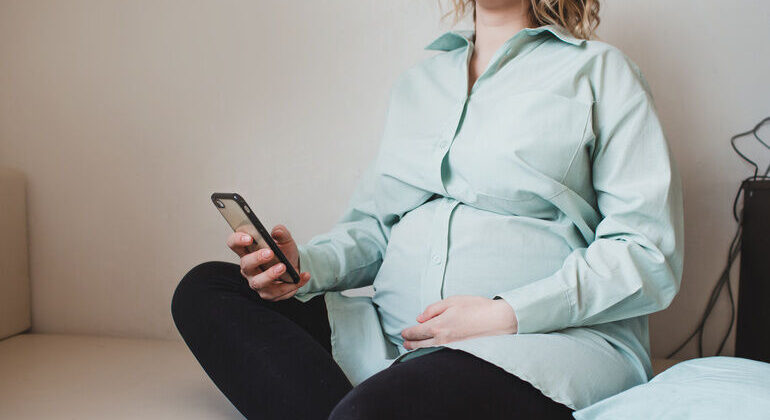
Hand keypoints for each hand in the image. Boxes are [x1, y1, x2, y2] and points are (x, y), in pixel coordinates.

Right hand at [226, 224, 310, 300]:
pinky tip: (303, 276)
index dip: (238, 240)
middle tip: (269, 253)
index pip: (234, 244)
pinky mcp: (269, 293)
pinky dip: (292, 284)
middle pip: (245, 265)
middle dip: (256, 259)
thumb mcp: (285, 240)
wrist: (294, 267)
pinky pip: (278, 292)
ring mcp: (257, 282)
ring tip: (283, 267)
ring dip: (270, 275)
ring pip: (258, 282)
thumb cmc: (283, 253)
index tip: (249, 237)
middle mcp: (249, 269)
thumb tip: (278, 231)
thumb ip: (282, 233)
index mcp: (247, 252)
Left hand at [400, 295, 517, 349]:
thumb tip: (420, 318)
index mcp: (438, 325)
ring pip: (429, 352)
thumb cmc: (477, 308)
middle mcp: (442, 340)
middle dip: (410, 343)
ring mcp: (451, 349)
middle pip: (420, 345)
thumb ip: (433, 309)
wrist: (499, 321)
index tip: (403, 333)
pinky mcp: (460, 353)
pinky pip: (441, 356)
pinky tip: (432, 353)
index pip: (416, 333)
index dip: (407, 333)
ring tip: (413, 349)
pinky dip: (432, 354)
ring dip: (419, 351)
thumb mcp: (452, 301)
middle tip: (405, 342)